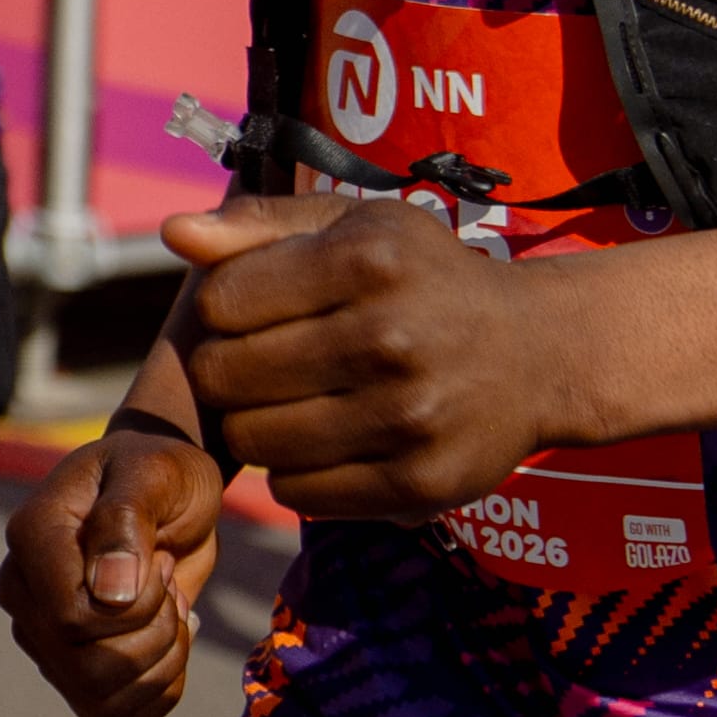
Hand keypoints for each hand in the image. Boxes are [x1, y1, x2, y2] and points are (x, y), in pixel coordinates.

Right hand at [0, 418, 221, 716]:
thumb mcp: (155, 474)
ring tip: (171, 607)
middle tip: (169, 581)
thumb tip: (109, 594)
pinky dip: (161, 690)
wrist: (168, 498)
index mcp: (30, 541)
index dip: (137, 606)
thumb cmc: (160, 475)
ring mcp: (43, 642)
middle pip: (88, 669)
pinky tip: (168, 641)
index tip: (158, 558)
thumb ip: (125, 520)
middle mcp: (23, 598)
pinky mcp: (72, 676)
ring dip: (165, 659)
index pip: (70, 620)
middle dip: (158, 633)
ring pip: (103, 699)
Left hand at [166, 192, 615, 519]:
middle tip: (275, 364)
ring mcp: (407, 416)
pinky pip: (295, 492)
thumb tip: (175, 233)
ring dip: (260, 425)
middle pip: (223, 376)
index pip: (219, 302)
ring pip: (252, 440)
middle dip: (233, 371)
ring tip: (303, 401)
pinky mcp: (419, 482)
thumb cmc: (426, 280)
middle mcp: (390, 337)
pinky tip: (333, 441)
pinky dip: (298, 472)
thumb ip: (261, 225)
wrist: (541, 353)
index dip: (227, 309)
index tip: (265, 311)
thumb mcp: (359, 226)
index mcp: (369, 259)